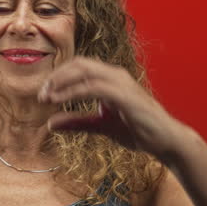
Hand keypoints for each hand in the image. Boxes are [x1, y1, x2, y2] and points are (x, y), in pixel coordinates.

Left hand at [37, 57, 181, 158]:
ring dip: (61, 82)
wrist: (165, 141)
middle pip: (79, 64)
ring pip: (84, 71)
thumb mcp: (100, 126)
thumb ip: (76, 123)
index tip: (43, 94)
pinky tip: (59, 101)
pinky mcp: (124, 96)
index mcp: (110, 79)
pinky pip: (93, 87)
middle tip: (41, 95)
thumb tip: (49, 123)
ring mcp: (121, 83)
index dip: (58, 77)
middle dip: (56, 77)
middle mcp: (115, 75)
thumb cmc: (137, 130)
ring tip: (46, 97)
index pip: (79, 67)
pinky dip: (73, 92)